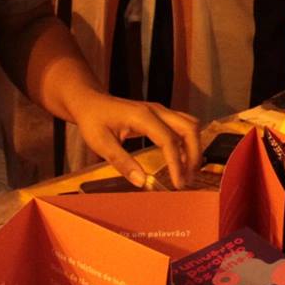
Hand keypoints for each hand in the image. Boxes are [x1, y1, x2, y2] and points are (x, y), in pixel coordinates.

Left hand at [68, 93, 200, 189]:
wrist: (90, 102)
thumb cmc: (93, 120)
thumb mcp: (101, 143)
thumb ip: (122, 162)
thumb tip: (141, 181)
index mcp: (142, 117)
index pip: (169, 140)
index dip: (176, 163)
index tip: (178, 183)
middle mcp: (157, 111)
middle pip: (189, 129)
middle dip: (194, 155)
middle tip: (188, 179)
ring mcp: (161, 111)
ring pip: (190, 126)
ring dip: (194, 148)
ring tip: (188, 171)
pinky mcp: (161, 115)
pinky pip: (183, 126)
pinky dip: (188, 143)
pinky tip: (182, 160)